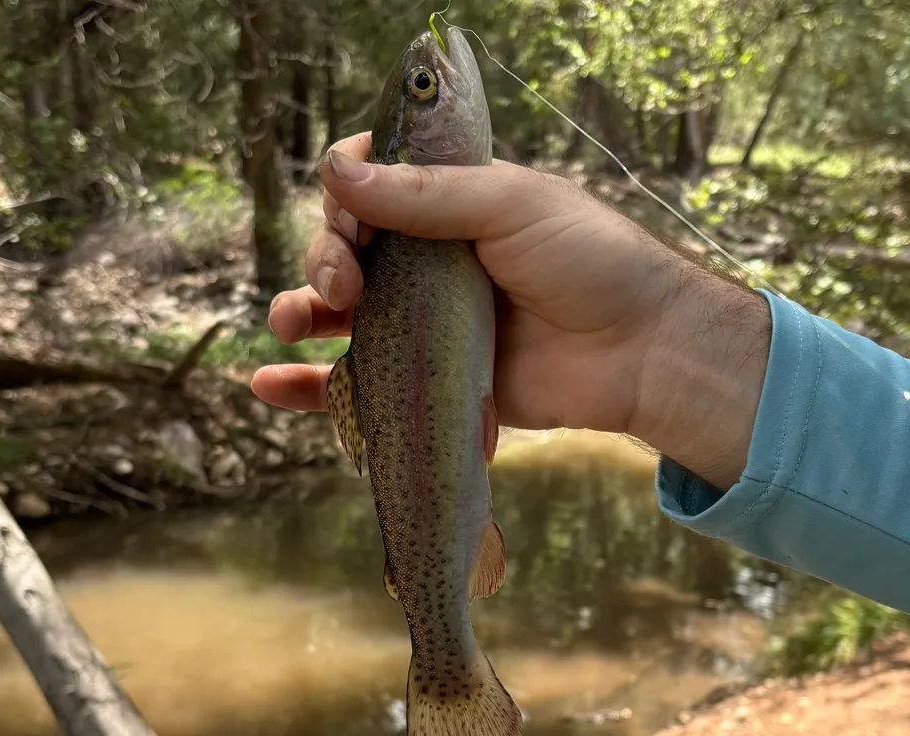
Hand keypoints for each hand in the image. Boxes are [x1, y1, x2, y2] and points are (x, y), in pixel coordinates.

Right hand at [250, 135, 770, 491]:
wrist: (640, 352)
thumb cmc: (591, 263)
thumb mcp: (511, 206)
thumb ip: (426, 196)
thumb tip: (338, 172)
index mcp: (450, 203)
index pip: (370, 183)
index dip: (345, 194)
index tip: (352, 216)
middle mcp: (430, 261)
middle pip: (344, 250)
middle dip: (324, 260)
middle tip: (342, 284)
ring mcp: (426, 324)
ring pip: (339, 315)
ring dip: (301, 313)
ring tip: (293, 326)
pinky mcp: (429, 383)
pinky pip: (358, 384)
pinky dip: (310, 389)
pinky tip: (269, 385)